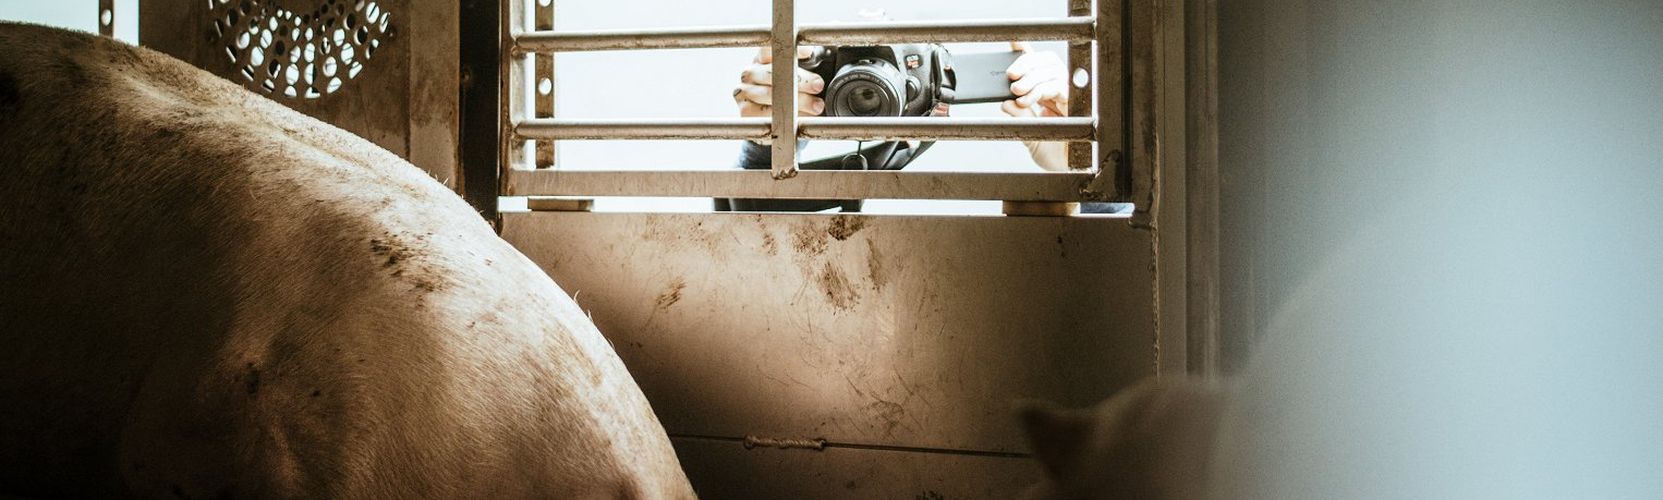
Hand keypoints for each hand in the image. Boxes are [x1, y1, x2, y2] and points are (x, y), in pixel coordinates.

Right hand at [734, 46, 825, 117]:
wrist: (781, 119)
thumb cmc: (794, 90)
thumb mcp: (804, 70)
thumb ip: (815, 55)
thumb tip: (833, 31)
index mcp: (762, 57)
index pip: (770, 48)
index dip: (789, 50)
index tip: (810, 54)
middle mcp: (750, 72)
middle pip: (770, 72)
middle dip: (799, 79)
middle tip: (819, 85)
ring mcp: (745, 91)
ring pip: (768, 94)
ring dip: (796, 101)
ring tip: (816, 106)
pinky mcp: (745, 111)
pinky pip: (763, 114)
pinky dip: (784, 116)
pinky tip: (799, 117)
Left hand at [1001, 42, 1069, 169]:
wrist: (1069, 173)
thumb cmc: (1054, 155)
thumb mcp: (1030, 135)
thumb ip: (1019, 119)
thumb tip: (1005, 103)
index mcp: (1048, 95)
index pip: (1037, 68)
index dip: (1027, 53)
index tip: (1013, 42)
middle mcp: (1060, 91)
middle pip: (1047, 62)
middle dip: (1027, 63)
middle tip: (1010, 75)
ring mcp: (1070, 96)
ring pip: (1053, 70)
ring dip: (1032, 76)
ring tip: (1015, 89)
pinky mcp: (1077, 103)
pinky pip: (1059, 86)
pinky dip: (1041, 89)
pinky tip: (1027, 99)